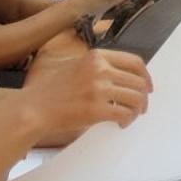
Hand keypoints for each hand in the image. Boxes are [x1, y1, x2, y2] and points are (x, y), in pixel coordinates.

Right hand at [20, 48, 152, 131]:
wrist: (32, 108)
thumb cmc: (51, 90)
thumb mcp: (74, 65)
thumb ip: (98, 67)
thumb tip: (123, 76)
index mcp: (96, 57)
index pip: (134, 62)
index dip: (146, 76)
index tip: (148, 86)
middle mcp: (100, 69)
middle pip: (138, 81)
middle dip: (144, 96)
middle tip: (142, 107)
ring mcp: (99, 89)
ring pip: (136, 98)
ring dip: (138, 110)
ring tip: (131, 116)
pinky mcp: (97, 109)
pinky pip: (125, 113)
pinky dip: (128, 120)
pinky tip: (122, 124)